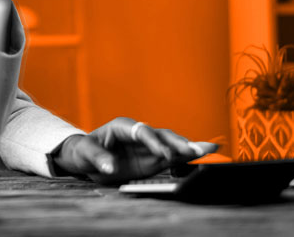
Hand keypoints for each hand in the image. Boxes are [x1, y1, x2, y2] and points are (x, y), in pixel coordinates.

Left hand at [52, 117, 218, 185]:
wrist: (87, 159)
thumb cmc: (84, 151)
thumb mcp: (85, 153)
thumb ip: (98, 158)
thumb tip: (110, 166)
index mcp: (122, 127)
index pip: (141, 132)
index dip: (153, 142)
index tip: (163, 154)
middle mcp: (139, 134)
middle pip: (162, 135)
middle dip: (178, 142)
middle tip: (196, 149)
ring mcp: (149, 146)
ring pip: (171, 144)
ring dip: (188, 147)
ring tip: (209, 150)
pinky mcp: (154, 158)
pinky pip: (173, 157)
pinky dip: (187, 157)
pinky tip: (203, 156)